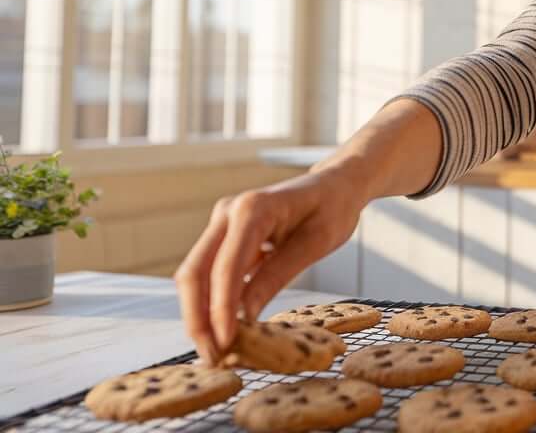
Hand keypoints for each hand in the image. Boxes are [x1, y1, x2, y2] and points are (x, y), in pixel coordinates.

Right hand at [173, 169, 369, 363]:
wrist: (335, 184)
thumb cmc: (333, 208)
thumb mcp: (316, 243)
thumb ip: (278, 275)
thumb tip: (245, 315)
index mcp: (252, 208)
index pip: (225, 266)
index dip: (221, 308)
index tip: (225, 342)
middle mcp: (227, 212)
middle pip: (194, 273)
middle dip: (198, 318)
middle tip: (212, 357)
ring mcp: (222, 223)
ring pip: (196, 276)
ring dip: (200, 314)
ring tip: (216, 351)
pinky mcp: (225, 237)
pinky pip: (210, 273)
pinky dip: (213, 302)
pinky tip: (224, 329)